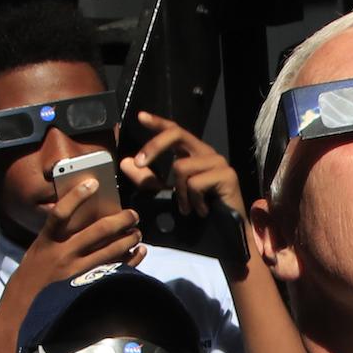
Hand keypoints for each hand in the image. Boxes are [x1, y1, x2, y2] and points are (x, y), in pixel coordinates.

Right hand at [8, 182, 144, 304]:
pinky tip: (139, 252)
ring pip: (110, 251)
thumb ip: (58, 235)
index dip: (77, 196)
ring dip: (128, 239)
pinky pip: (114, 271)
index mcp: (47, 241)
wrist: (23, 309)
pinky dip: (130, 261)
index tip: (93, 182)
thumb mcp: (39, 249)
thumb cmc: (34, 274)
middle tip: (133, 214)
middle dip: (120, 220)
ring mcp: (76, 273)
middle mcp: (62, 254)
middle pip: (97, 231)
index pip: (61, 213)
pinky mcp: (87, 288)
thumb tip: (88, 218)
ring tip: (137, 233)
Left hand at [120, 110, 245, 219]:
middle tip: (138, 163)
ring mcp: (218, 162)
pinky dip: (193, 201)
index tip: (140, 117)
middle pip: (177, 134)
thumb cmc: (198, 212)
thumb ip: (147, 180)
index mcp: (193, 154)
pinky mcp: (227, 175)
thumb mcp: (166, 194)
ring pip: (181, 166)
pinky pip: (196, 183)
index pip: (175, 131)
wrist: (224, 234)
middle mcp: (206, 153)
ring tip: (188, 208)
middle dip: (155, 146)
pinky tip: (202, 211)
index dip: (158, 123)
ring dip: (179, 192)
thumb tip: (125, 163)